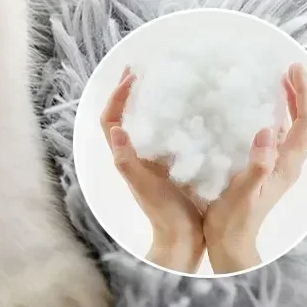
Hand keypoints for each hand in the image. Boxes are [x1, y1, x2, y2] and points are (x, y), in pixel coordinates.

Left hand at [101, 68, 204, 272]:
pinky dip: (176, 117)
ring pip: (147, 124)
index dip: (117, 96)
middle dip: (132, 91)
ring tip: (169, 80)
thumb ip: (129, 161)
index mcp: (127, 158)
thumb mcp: (145, 186)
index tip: (134, 75)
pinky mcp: (171, 165)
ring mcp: (153, 161)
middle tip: (147, 68)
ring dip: (153, 101)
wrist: (182, 237)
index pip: (111, 120)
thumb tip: (115, 129)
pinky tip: (195, 108)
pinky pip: (169, 135)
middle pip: (125, 117)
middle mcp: (136, 156)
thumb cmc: (163, 212)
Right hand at [201, 63, 306, 272]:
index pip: (306, 122)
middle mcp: (288, 164)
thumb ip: (257, 164)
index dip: (303, 94)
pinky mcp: (267, 172)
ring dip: (290, 105)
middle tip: (287, 72)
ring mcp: (279, 169)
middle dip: (301, 94)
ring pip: (295, 130)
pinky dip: (277, 120)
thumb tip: (267, 131)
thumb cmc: (232, 220)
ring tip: (277, 86)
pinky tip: (261, 115)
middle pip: (306, 122)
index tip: (292, 71)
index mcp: (286, 165)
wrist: (230, 244)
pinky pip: (279, 139)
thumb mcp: (243, 192)